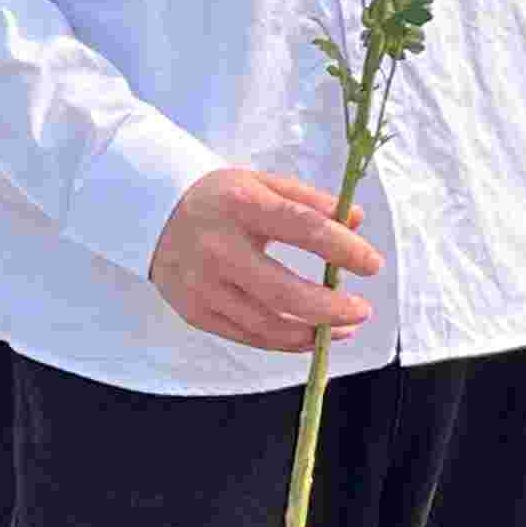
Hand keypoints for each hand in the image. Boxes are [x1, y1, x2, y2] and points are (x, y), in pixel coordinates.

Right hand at [147, 166, 379, 353]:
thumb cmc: (221, 198)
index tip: (373, 265)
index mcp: (242, 206)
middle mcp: (218, 249)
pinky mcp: (195, 312)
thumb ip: (311, 201)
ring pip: (267, 325)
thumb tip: (356, 221)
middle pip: (284, 292)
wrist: (152, 213)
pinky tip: (311, 335)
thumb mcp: (263, 184)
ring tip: (345, 327)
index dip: (343, 249)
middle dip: (331, 308)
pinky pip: (248, 336)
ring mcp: (203, 286)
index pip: (303, 228)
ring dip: (313, 333)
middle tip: (363, 310)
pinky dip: (285, 342)